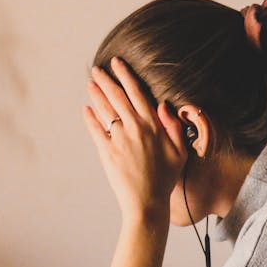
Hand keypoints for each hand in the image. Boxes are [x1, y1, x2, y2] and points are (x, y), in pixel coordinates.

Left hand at [83, 57, 186, 223]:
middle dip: (106, 80)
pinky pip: (96, 130)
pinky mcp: (106, 152)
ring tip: (90, 83)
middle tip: (97, 69)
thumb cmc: (165, 178)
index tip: (117, 63)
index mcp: (153, 126)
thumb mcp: (180, 152)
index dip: (126, 76)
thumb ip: (174, 127)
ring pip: (105, 110)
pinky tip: (86, 109)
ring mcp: (119, 140)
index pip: (137, 93)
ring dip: (96, 94)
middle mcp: (135, 128)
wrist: (147, 202)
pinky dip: (90, 118)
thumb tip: (164, 106)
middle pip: (117, 97)